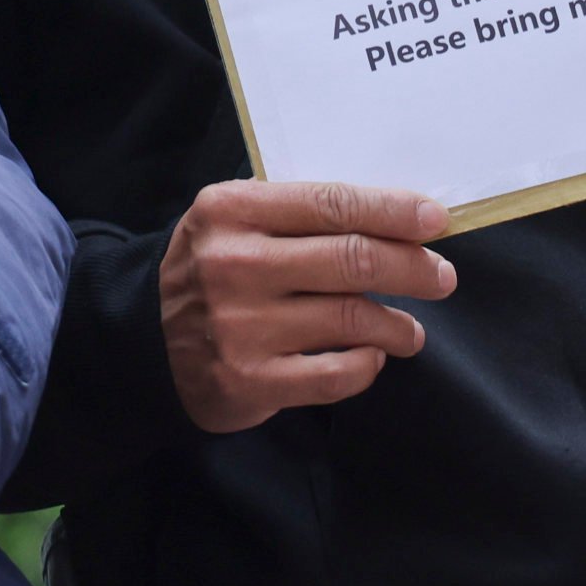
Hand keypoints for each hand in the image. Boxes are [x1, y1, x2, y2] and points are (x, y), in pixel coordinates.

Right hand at [159, 180, 455, 433]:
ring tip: (409, 329)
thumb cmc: (211, 272)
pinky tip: (371, 358)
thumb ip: (300, 216)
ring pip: (352, 319)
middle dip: (413, 268)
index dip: (394, 212)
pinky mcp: (248, 380)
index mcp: (231, 210)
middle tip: (441, 277)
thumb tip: (400, 223)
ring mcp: (239, 326)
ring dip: (398, 325)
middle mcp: (233, 264)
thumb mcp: (235, 223)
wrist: (144, 341)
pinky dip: (367, 365)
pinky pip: (336, 374)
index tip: (435, 222)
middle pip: (352, 260)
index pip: (332, 204)